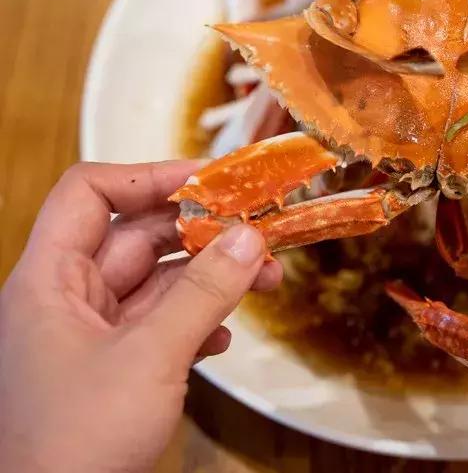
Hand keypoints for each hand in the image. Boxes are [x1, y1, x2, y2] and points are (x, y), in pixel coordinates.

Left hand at [0, 162, 281, 472]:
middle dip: (202, 233)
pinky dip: (199, 322)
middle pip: (137, 237)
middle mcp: (69, 299)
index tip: (209, 181)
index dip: (147, 177)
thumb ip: (204, 293)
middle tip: (258, 233)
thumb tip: (250, 238)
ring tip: (265, 281)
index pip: (90, 194)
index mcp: (50, 280)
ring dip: (212, 279)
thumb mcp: (150, 356)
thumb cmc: (78, 442)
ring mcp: (94, 335)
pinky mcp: (117, 368)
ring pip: (159, 283)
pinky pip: (163, 324)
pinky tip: (225, 338)